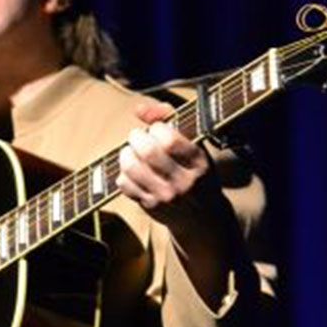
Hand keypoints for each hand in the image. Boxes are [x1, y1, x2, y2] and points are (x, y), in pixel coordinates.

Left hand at [116, 100, 213, 226]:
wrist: (203, 216)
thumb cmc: (196, 171)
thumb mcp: (195, 143)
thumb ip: (170, 118)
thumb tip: (138, 109)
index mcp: (198, 162)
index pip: (169, 140)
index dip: (157, 128)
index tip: (158, 129)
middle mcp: (183, 182)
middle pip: (147, 152)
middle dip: (137, 137)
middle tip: (138, 136)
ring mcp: (165, 196)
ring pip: (131, 167)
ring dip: (126, 153)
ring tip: (132, 151)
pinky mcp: (150, 206)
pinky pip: (124, 184)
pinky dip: (123, 172)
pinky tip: (133, 170)